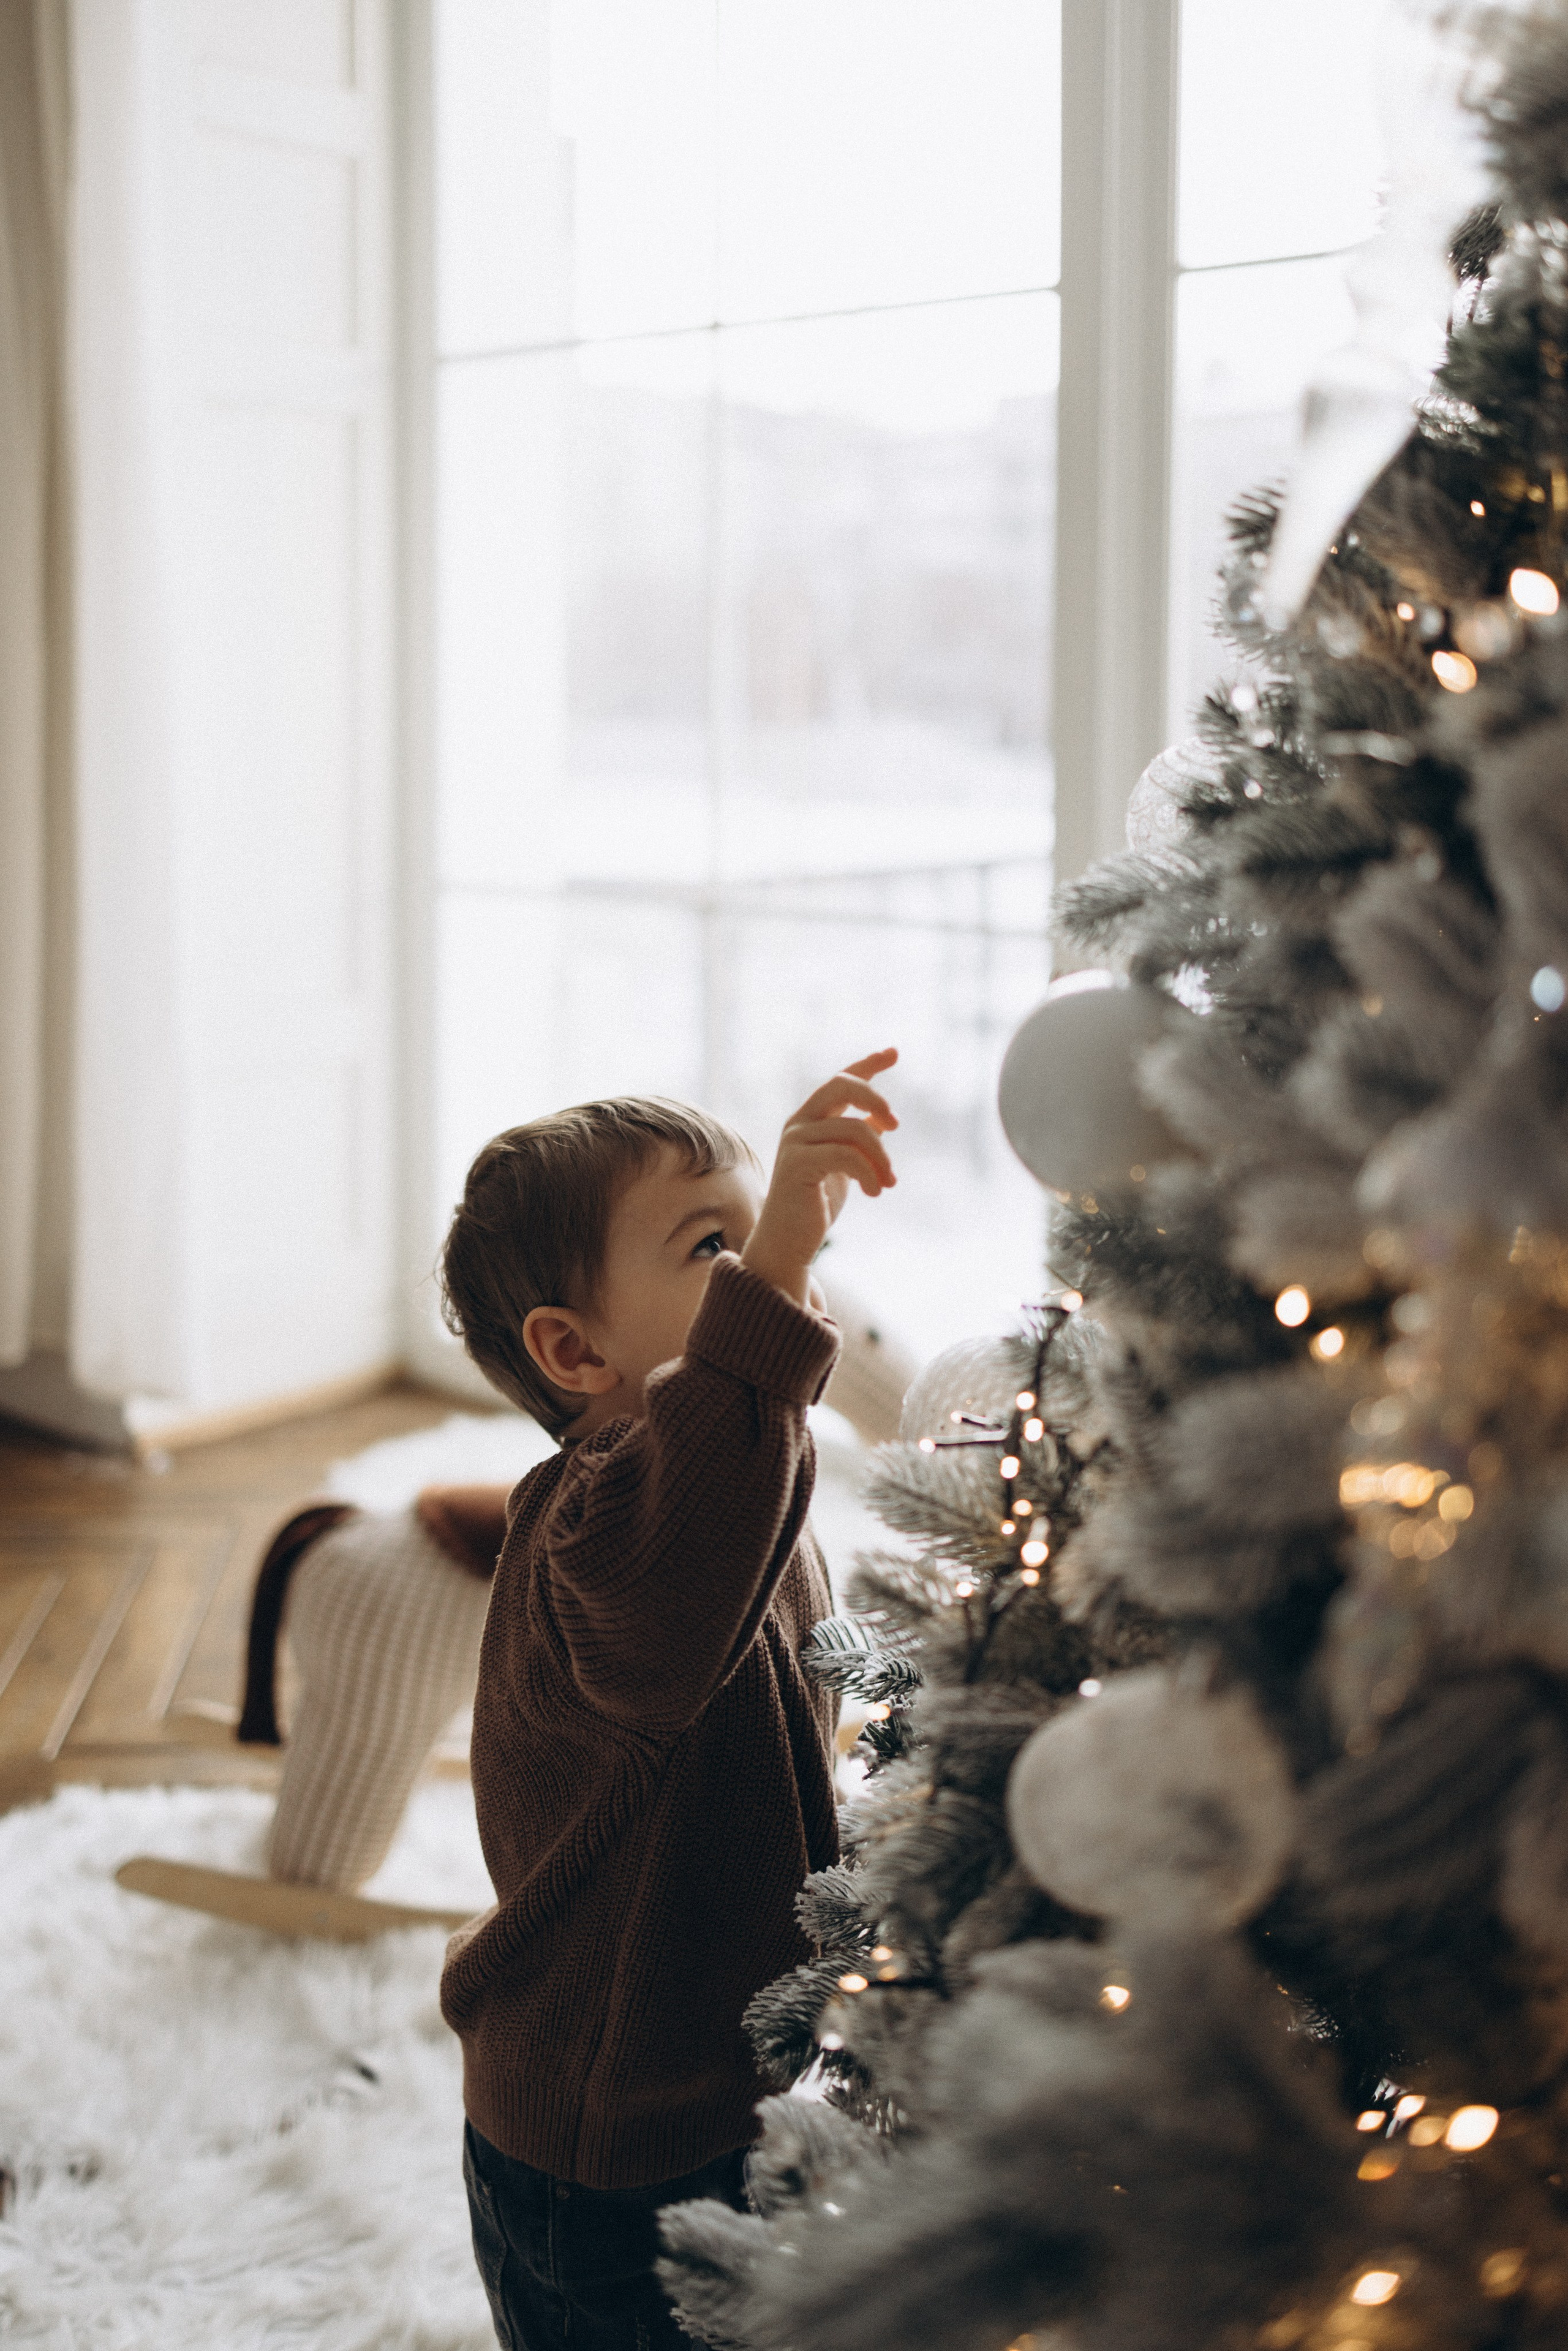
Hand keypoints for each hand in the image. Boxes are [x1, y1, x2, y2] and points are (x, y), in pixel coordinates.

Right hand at [741, 1050, 897, 1305]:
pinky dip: (869, 1174)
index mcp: (811, 1119)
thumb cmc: (816, 1203)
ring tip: (889, 1183)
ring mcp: (795, 1141)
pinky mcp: (797, 1163)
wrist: (789, 1240)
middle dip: (875, 1098)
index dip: (868, 1064)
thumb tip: (883, 1120)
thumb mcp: (846, 1167)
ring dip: (881, 1158)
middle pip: (841, 1083)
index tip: (894, 1052)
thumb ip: (859, 1140)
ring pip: (854, 1129)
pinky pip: (846, 1155)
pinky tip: (876, 1192)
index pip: (842, 1079)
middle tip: (896, 1124)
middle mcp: (800, 1122)